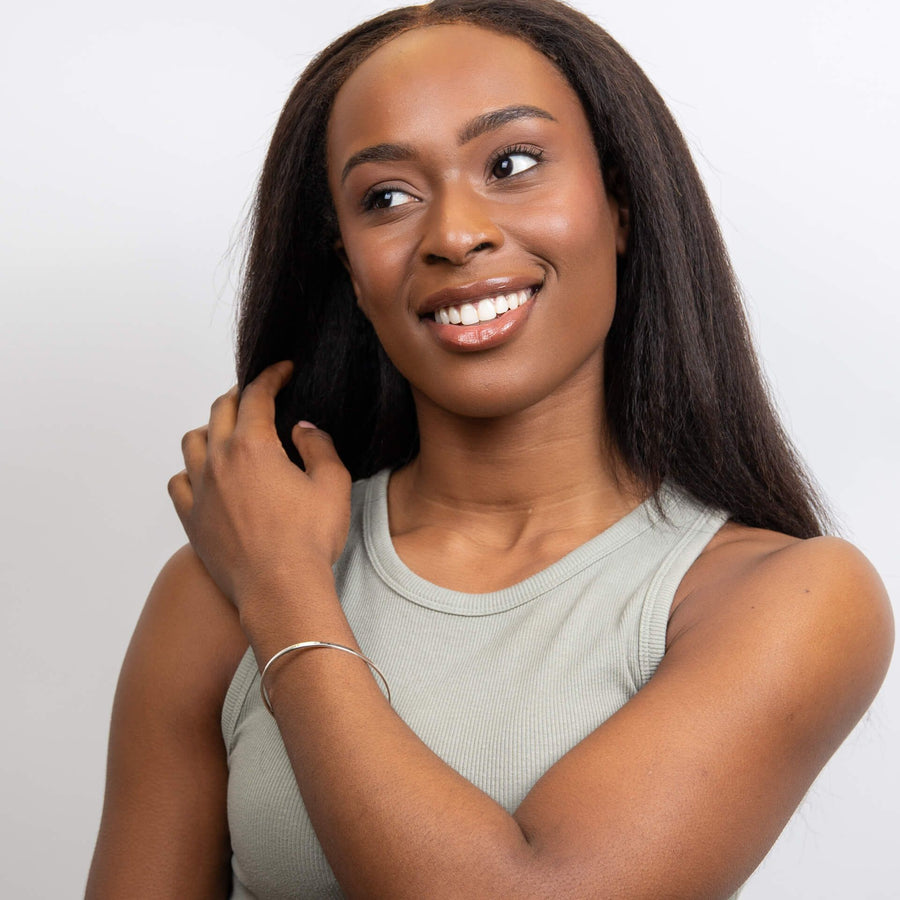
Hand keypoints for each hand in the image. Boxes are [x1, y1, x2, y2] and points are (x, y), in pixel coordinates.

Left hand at [167, 361, 351, 608]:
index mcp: (254, 446)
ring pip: (193, 441)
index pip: (257, 396)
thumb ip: (319, 446)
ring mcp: (200, 490)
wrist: (280, 590)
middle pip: (220, 410)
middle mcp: (219, 461)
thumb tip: (303, 429)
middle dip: (240, 395)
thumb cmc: (309, 541)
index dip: (272, 376)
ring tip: (227, 433)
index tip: (283, 370)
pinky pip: (178, 481)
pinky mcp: (191, 518)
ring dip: (211, 428)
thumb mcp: (332, 485)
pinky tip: (205, 476)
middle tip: (256, 394)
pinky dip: (190, 470)